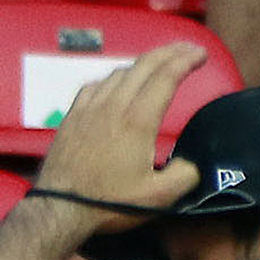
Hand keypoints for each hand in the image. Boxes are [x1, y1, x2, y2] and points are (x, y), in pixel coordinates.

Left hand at [34, 40, 208, 221]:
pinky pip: (95, 85)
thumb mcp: (158, 197)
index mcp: (138, 120)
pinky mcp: (71, 116)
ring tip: (158, 67)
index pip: (166, 76)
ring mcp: (88, 109)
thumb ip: (184, 175)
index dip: (187, 60)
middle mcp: (113, 106)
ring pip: (119, 72)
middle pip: (144, 65)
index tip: (201, 55)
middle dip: (170, 51)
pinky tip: (117, 84)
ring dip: (143, 64)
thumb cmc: (107, 203)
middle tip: (187, 49)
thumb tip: (189, 163)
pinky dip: (113, 78)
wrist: (58, 209)